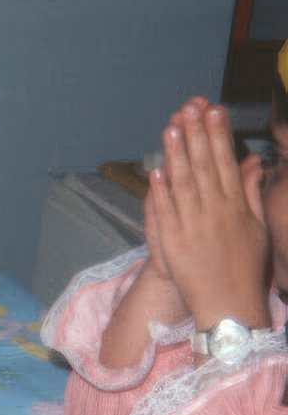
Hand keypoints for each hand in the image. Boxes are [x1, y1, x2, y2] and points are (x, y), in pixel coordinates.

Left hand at [149, 98, 270, 331]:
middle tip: (190, 108)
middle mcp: (215, 213)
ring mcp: (192, 227)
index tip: (214, 111)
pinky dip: (161, 191)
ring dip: (176, 155)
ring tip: (171, 128)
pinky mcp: (173, 242)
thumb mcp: (257, 229)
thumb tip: (254, 163)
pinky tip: (156, 170)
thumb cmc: (245, 268)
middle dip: (196, 135)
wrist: (228, 306)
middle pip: (203, 167)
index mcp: (237, 207)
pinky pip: (166, 213)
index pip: (225, 163)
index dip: (218, 136)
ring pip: (183, 185)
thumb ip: (252, 193)